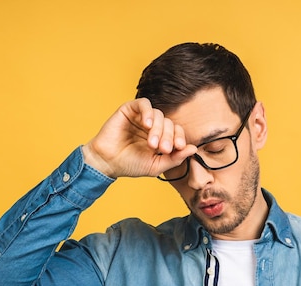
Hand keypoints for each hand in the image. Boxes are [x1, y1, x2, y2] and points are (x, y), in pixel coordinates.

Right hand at [82, 98, 196, 177]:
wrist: (107, 162)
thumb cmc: (129, 165)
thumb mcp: (156, 166)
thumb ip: (175, 158)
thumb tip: (193, 148)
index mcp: (160, 138)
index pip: (176, 132)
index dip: (179, 138)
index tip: (178, 148)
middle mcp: (152, 126)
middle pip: (169, 123)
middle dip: (168, 136)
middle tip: (162, 148)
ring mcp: (141, 117)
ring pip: (159, 115)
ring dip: (159, 129)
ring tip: (152, 143)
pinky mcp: (129, 110)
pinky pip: (144, 104)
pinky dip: (148, 113)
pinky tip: (147, 125)